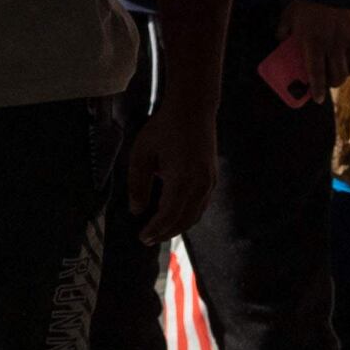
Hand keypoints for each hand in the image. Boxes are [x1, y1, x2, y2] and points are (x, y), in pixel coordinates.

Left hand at [126, 106, 217, 248]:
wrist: (193, 110)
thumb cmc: (163, 129)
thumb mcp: (142, 154)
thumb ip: (138, 185)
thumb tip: (137, 210)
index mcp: (182, 180)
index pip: (168, 216)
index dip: (155, 230)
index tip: (142, 238)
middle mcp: (200, 185)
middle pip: (184, 220)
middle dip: (165, 232)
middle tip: (148, 239)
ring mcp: (210, 182)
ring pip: (195, 215)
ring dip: (177, 226)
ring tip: (159, 230)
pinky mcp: (212, 178)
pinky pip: (201, 205)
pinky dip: (188, 215)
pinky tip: (175, 214)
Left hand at [279, 0, 349, 97]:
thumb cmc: (308, 1)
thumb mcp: (289, 15)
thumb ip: (284, 30)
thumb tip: (281, 39)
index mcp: (313, 44)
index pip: (316, 73)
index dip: (317, 89)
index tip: (318, 100)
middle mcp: (333, 47)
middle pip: (337, 75)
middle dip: (332, 83)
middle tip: (328, 83)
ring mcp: (349, 42)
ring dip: (347, 75)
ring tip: (343, 74)